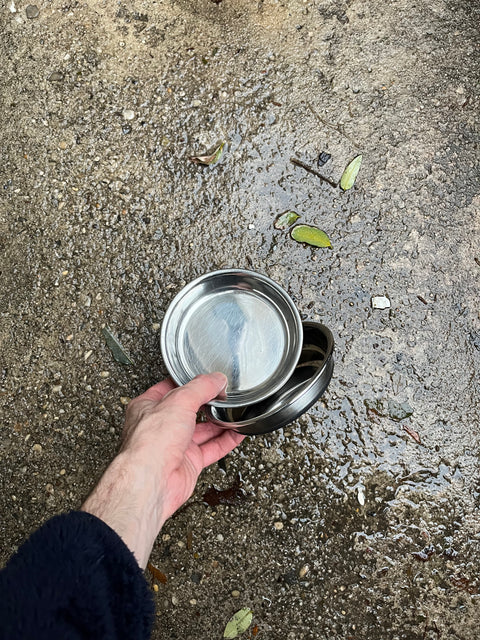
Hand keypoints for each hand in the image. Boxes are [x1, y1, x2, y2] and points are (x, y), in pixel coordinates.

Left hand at [82, 373, 243, 567]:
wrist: (152, 481)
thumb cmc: (150, 443)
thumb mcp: (178, 401)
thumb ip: (200, 387)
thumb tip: (215, 379)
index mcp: (148, 407)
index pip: (171, 388)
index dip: (189, 382)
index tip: (207, 378)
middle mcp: (160, 427)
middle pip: (189, 410)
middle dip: (207, 403)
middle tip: (224, 395)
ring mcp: (175, 446)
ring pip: (202, 430)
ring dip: (220, 422)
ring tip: (235, 412)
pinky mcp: (188, 463)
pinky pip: (212, 449)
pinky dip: (226, 441)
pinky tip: (237, 433)